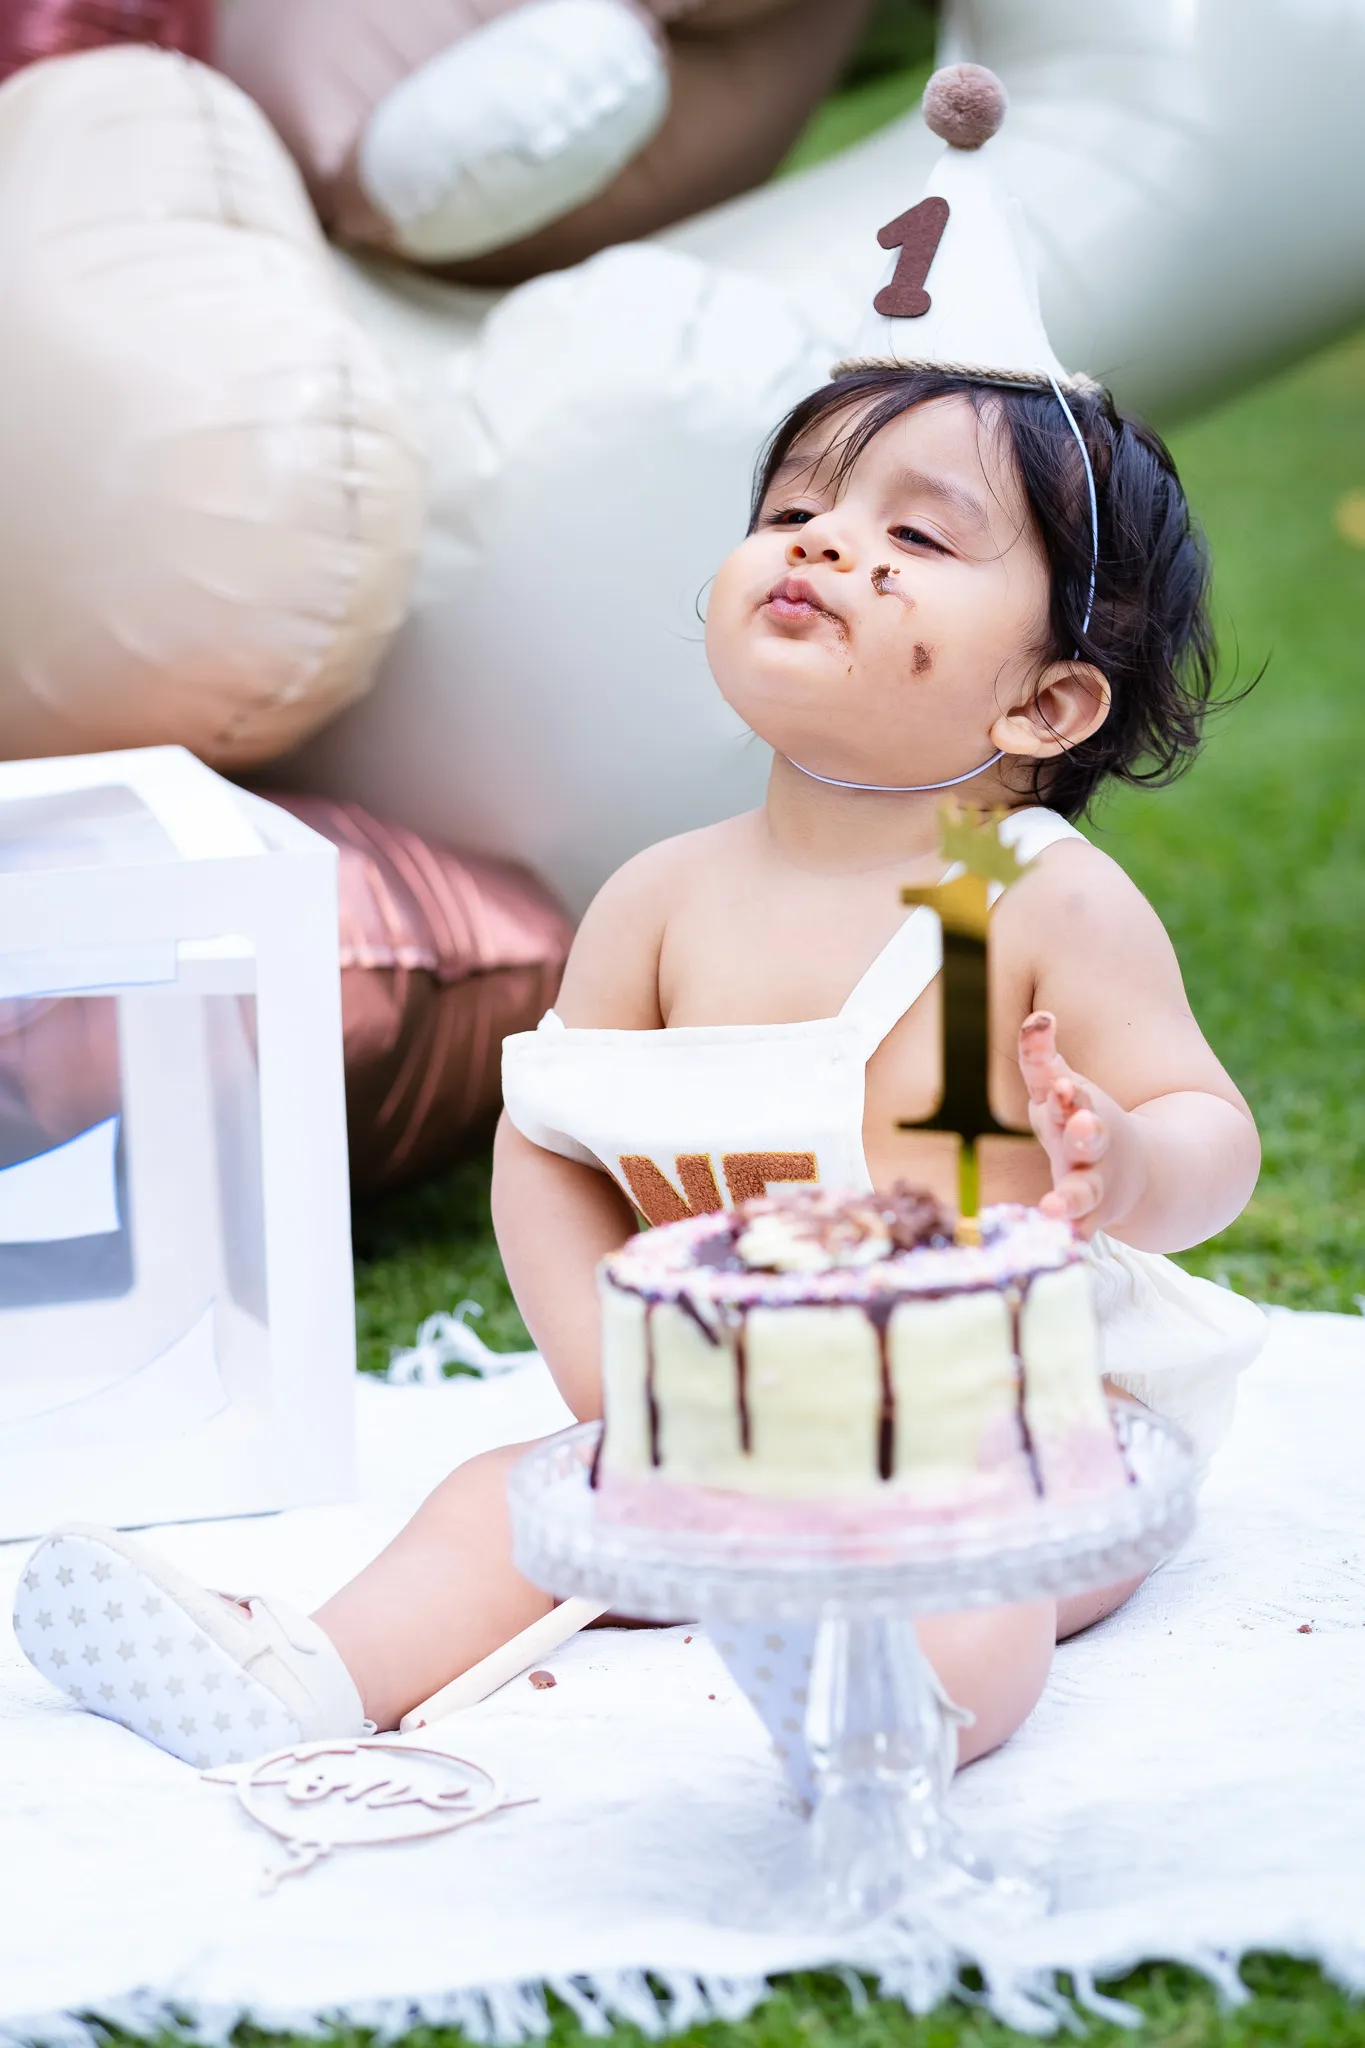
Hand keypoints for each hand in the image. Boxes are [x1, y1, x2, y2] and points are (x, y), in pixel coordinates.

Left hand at [1017, 1012, 1145, 1236]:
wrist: (1144, 1173)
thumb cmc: (1083, 1120)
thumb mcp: (1062, 1089)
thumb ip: (1042, 1057)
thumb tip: (1038, 1019)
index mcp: (1082, 1109)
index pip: (1073, 1094)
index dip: (1067, 1088)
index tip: (1063, 1083)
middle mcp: (1093, 1147)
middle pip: (1090, 1137)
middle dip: (1087, 1130)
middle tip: (1083, 1123)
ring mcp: (1094, 1183)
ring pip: (1083, 1191)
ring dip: (1070, 1197)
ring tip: (1053, 1207)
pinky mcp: (1089, 1218)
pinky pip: (1078, 1232)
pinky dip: (1068, 1239)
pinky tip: (1055, 1247)